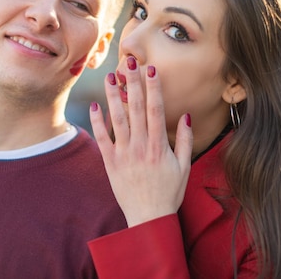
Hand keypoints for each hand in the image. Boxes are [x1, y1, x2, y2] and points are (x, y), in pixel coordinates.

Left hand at [89, 61, 192, 226]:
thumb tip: (185, 115)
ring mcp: (123, 154)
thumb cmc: (169, 192)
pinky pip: (102, 139)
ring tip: (109, 77)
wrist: (148, 218)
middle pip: (134, 108)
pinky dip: (97, 122)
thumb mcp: (184, 167)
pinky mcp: (110, 162)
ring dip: (112, 96)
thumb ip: (185, 140)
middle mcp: (140, 146)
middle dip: (132, 83)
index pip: (155, 110)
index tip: (151, 69)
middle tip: (128, 62)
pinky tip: (95, 106)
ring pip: (117, 119)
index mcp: (159, 145)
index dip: (152, 88)